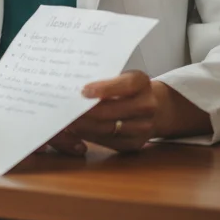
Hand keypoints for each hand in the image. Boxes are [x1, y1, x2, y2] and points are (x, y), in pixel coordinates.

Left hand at [44, 71, 158, 154]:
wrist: (156, 107)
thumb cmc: (127, 88)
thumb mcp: (121, 76)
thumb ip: (103, 79)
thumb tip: (74, 85)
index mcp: (142, 82)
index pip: (125, 85)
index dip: (103, 89)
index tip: (83, 91)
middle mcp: (147, 105)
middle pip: (111, 111)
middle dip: (84, 113)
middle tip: (64, 110)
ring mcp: (143, 127)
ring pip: (107, 129)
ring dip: (83, 127)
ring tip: (66, 121)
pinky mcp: (135, 143)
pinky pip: (108, 142)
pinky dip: (89, 136)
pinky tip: (78, 130)